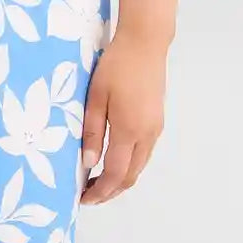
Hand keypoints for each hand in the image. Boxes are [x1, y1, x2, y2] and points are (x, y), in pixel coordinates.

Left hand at [79, 30, 167, 204]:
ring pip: (139, 166)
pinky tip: (115, 158)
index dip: (100, 191)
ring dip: (120, 178)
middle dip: (110, 190)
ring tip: (98, 180)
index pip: (114, 173)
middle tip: (89, 194)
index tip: (84, 198)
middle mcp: (147, 135)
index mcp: (129, 130)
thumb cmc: (116, 66)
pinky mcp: (157, 120)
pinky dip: (130, 164)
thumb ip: (92, 132)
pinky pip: (144, 152)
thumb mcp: (96, 97)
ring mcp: (155, 128)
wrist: (145, 44)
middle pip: (130, 175)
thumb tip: (88, 163)